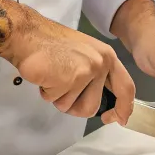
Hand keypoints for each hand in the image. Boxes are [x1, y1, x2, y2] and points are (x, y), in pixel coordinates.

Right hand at [0, 0, 134, 124]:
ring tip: (53, 77)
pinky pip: (57, 100)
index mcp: (107, 56)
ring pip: (74, 107)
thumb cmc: (51, 44)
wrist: (28, 34)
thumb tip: (102, 103)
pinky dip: (47, 92)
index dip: (124, 108)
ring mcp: (87, 71)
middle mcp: (101, 63)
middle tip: (61, 85)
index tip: (118, 119)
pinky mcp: (70, 79)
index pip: (126, 87)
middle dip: (74, 104)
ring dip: (59, 98)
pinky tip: (45, 74)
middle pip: (93, 107)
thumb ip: (96, 76)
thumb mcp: (83, 55)